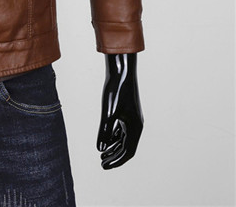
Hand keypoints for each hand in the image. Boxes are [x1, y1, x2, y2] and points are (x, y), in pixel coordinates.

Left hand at [97, 52, 143, 168]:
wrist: (121, 71)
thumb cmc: (116, 91)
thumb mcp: (108, 113)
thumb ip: (105, 131)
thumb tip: (101, 149)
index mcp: (135, 127)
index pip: (128, 151)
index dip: (116, 161)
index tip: (104, 166)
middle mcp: (136, 125)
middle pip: (126, 147)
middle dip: (115, 156)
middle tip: (102, 163)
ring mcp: (131, 118)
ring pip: (124, 138)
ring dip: (114, 147)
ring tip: (102, 154)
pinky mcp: (126, 112)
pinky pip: (121, 129)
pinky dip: (114, 136)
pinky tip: (106, 140)